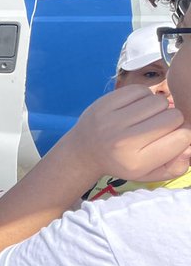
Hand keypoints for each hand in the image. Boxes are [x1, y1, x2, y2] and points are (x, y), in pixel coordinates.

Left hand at [69, 86, 190, 182]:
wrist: (84, 151)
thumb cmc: (123, 162)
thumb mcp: (148, 174)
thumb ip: (175, 167)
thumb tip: (190, 150)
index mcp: (136, 162)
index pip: (183, 137)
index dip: (184, 134)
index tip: (174, 137)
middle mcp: (123, 141)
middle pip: (174, 116)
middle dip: (173, 120)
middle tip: (159, 128)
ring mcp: (112, 120)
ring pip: (159, 101)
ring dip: (159, 108)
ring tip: (147, 118)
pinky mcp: (104, 103)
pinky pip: (141, 91)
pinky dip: (144, 97)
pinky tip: (136, 109)